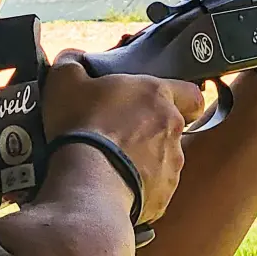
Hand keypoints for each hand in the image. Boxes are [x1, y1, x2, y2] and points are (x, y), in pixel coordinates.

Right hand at [41, 53, 206, 223]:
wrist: (88, 184)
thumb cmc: (81, 127)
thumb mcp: (65, 82)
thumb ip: (72, 63)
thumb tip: (72, 59)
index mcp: (157, 96)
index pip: (191, 93)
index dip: (180, 99)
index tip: (159, 105)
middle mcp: (172, 130)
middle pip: (173, 129)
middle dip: (152, 132)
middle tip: (122, 135)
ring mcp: (172, 166)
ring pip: (165, 160)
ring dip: (145, 161)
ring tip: (112, 165)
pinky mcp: (164, 196)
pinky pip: (154, 190)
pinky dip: (138, 188)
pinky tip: (113, 188)